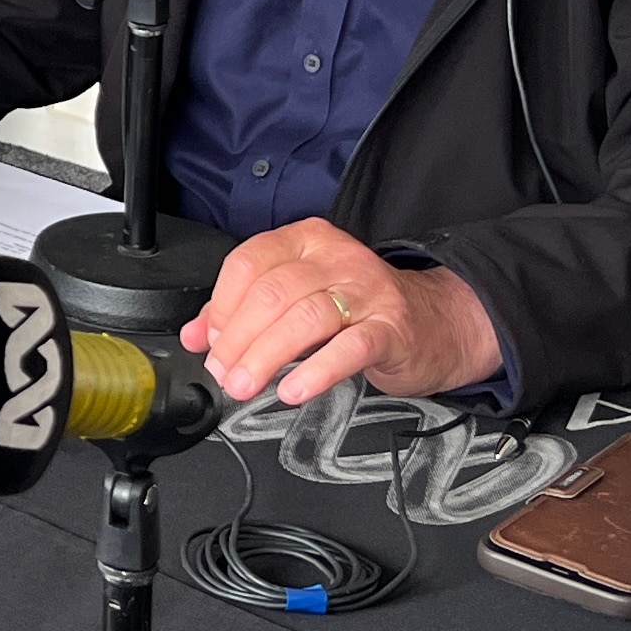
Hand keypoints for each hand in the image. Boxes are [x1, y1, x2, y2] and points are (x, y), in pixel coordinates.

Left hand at [182, 220, 503, 406]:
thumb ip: (245, 310)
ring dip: (266, 356)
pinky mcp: (391, 329)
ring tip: (247, 385)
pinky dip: (316, 370)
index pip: (249, 262)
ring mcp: (367, 291)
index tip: (209, 341)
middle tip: (225, 372)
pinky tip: (294, 390)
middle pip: (273, 292)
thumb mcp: (300, 296)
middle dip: (238, 338)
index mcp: (307, 241)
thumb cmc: (360, 307)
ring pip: (305, 318)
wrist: (434, 322)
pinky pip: (349, 347)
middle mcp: (337, 258)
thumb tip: (196, 334)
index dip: (221, 305)